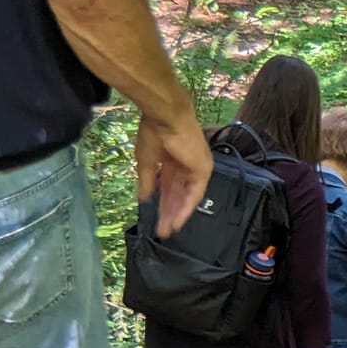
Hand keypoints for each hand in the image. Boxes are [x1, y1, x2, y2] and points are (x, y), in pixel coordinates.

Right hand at [137, 112, 212, 236]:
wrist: (166, 117)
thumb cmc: (154, 134)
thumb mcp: (146, 162)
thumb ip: (147, 182)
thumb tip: (144, 199)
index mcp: (173, 161)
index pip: (169, 187)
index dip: (162, 203)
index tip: (155, 218)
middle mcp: (187, 166)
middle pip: (178, 194)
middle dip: (169, 212)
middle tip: (162, 230)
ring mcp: (197, 168)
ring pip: (187, 197)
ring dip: (177, 214)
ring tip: (168, 230)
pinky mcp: (203, 170)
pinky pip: (195, 195)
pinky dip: (186, 209)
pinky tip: (177, 221)